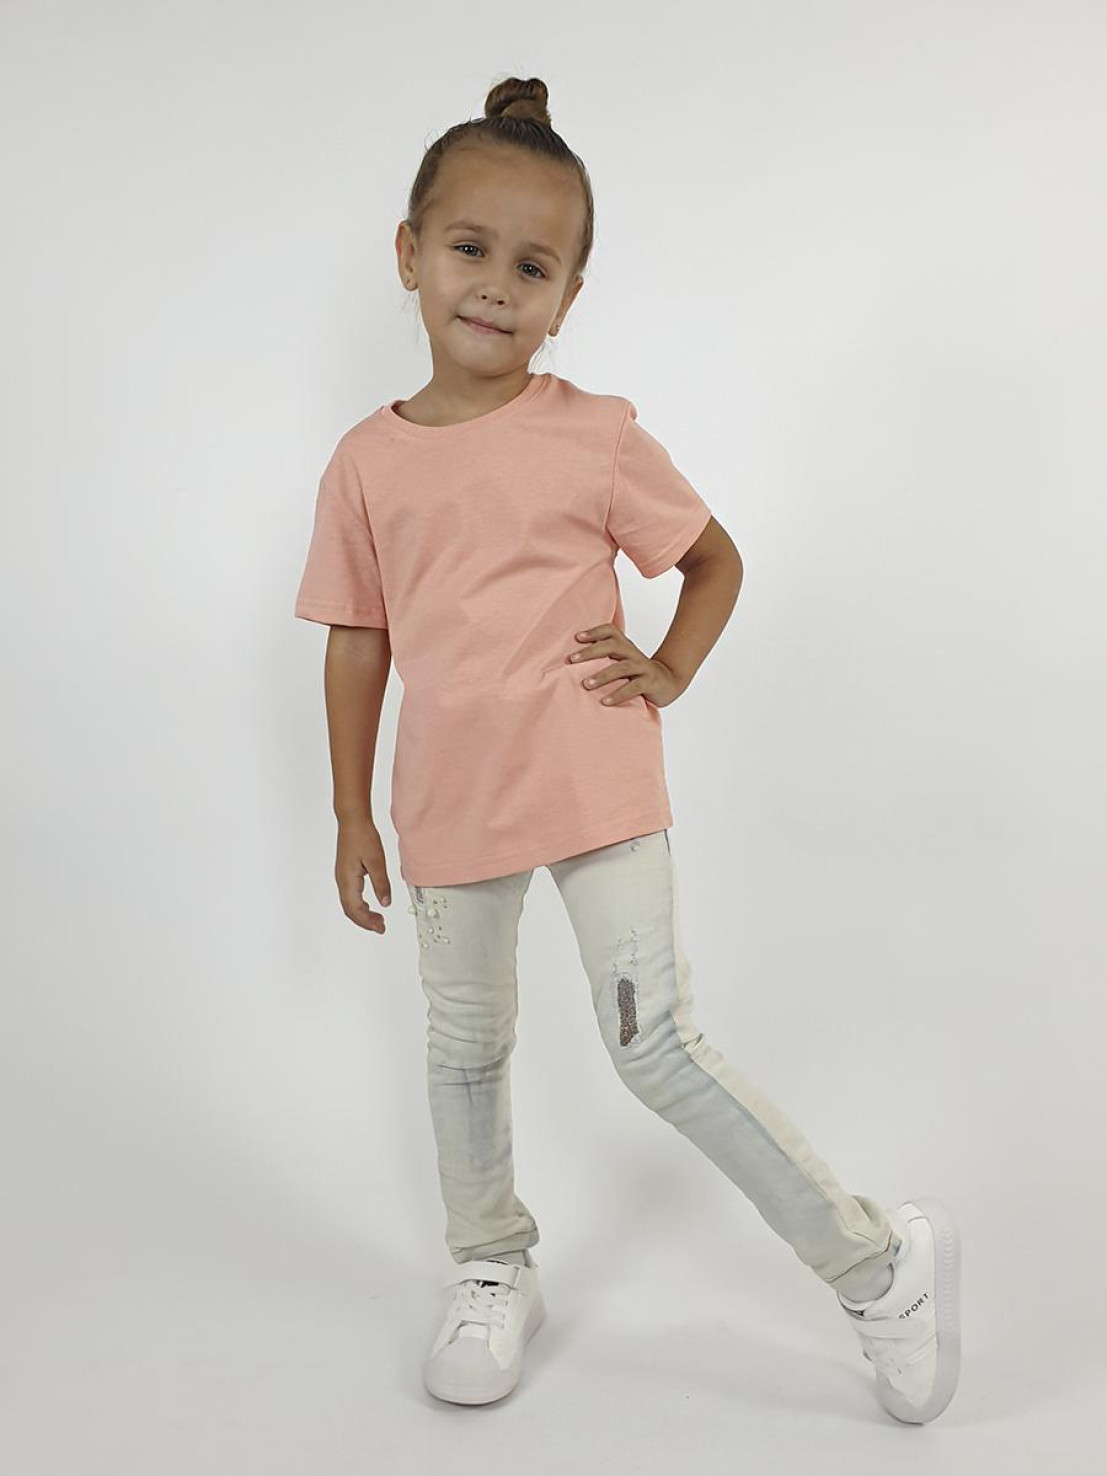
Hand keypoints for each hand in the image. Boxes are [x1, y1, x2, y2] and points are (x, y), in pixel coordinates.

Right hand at [336, 816, 391, 932]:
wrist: (352, 821)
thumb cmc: (363, 837)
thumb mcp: (377, 861)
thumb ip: (381, 884)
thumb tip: (386, 903)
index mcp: (348, 880)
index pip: (355, 909)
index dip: (367, 922)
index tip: (381, 928)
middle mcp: (342, 881)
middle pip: (350, 910)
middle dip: (365, 921)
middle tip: (381, 927)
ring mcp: (342, 877)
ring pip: (349, 904)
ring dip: (362, 914)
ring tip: (378, 919)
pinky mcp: (345, 873)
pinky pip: (350, 895)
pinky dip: (359, 905)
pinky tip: (369, 904)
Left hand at [566, 623, 685, 708]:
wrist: (668, 681)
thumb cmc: (637, 672)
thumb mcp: (622, 661)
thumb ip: (604, 658)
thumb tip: (572, 661)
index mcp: (625, 646)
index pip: (610, 631)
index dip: (594, 631)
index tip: (577, 638)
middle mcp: (633, 653)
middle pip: (612, 646)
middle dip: (590, 652)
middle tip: (572, 660)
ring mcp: (642, 667)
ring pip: (622, 667)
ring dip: (602, 676)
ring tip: (586, 684)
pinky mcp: (650, 682)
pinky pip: (633, 687)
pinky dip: (618, 694)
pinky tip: (605, 701)